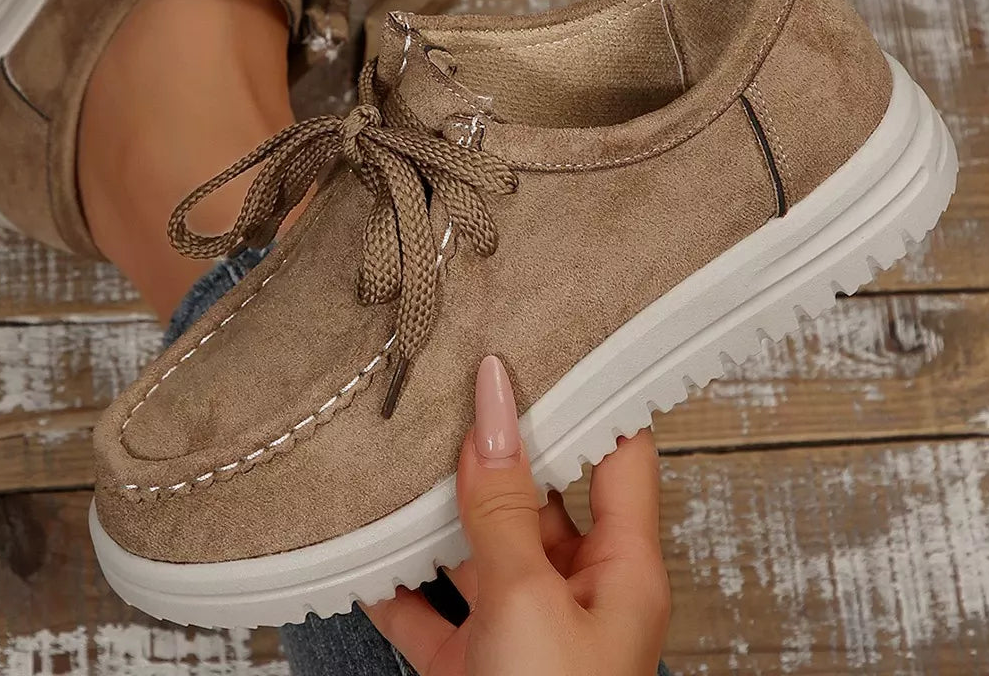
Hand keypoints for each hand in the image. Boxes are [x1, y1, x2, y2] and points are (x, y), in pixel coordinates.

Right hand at [365, 356, 669, 675]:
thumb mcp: (528, 601)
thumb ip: (504, 508)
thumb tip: (493, 411)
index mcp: (625, 572)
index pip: (619, 458)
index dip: (588, 400)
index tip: (547, 346)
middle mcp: (580, 596)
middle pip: (542, 499)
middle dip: (497, 449)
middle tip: (458, 385)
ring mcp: (525, 631)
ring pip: (482, 551)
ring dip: (440, 514)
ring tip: (403, 451)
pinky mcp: (475, 667)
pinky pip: (433, 610)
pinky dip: (398, 584)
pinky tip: (363, 551)